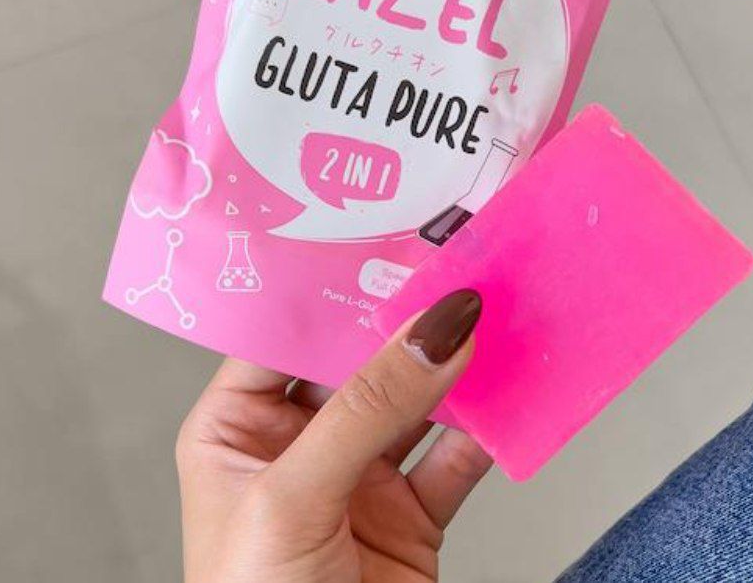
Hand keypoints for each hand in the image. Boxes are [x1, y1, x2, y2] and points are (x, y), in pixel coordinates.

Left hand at [176, 289, 489, 581]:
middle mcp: (298, 445)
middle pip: (357, 360)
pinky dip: (490, 425)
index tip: (383, 234)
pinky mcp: (410, 518)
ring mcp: (358, 480)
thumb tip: (435, 328)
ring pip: (416, 402)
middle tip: (450, 258)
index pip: (283, 333)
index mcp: (238, 428)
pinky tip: (514, 388)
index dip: (331, 286)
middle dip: (404, 316)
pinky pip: (458, 458)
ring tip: (494, 306)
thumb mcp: (293, 498)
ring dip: (455, 363)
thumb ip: (367, 410)